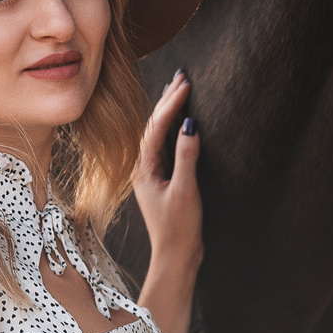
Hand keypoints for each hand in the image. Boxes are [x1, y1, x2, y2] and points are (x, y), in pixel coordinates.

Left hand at [132, 71, 201, 332]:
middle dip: (168, 100)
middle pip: (153, 125)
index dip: (172, 104)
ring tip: (179, 89)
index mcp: (144, 168)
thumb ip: (186, 157)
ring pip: (156, 133)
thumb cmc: (180, 228)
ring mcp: (150, 173)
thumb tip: (190, 125)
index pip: (157, 127)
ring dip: (168, 110)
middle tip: (182, 76)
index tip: (186, 84)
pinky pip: (163, 144)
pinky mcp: (160, 179)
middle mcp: (142, 168)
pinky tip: (179, 121)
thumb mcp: (186, 191)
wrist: (175, 256)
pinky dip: (171, 127)